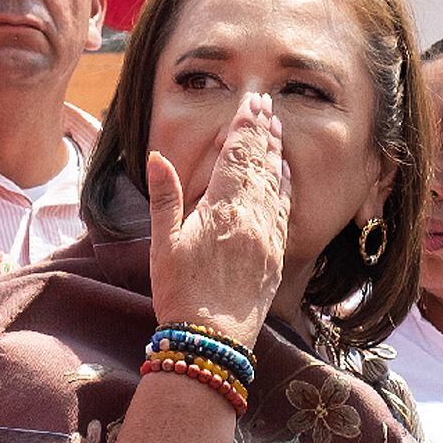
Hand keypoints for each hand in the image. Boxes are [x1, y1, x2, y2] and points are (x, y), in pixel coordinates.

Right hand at [147, 91, 291, 347]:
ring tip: (275, 130)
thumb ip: (166, 197)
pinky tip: (284, 175)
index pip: (238, 157)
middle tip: (265, 105)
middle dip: (262, 133)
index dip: (244, 128)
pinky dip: (284, 185)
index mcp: (223, 209)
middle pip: (261, 164)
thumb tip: (158, 158)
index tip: (250, 103)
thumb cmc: (181, 292)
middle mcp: (252, 217)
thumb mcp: (164, 243)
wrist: (212, 339)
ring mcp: (268, 235)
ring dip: (275, 154)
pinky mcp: (275, 254)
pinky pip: (284, 209)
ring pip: (275, 184)